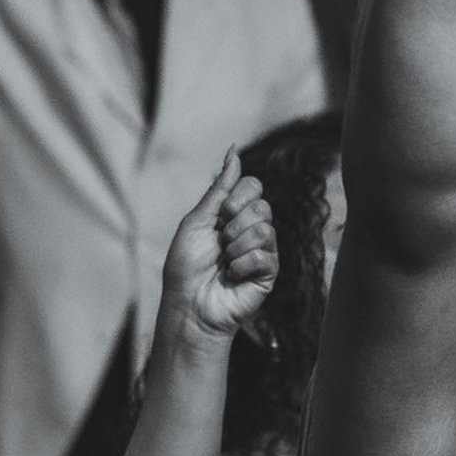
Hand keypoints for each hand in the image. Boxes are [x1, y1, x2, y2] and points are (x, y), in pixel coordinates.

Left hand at [160, 150, 277, 343]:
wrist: (188, 304)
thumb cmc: (186, 266)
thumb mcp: (197, 220)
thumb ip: (219, 188)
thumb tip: (234, 151)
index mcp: (233, 215)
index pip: (254, 187)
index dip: (239, 196)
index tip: (222, 213)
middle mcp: (250, 230)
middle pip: (262, 206)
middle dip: (236, 223)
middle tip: (221, 242)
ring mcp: (262, 251)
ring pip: (265, 229)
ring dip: (237, 246)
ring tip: (225, 262)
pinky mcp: (268, 273)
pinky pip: (266, 254)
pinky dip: (242, 264)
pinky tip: (232, 276)